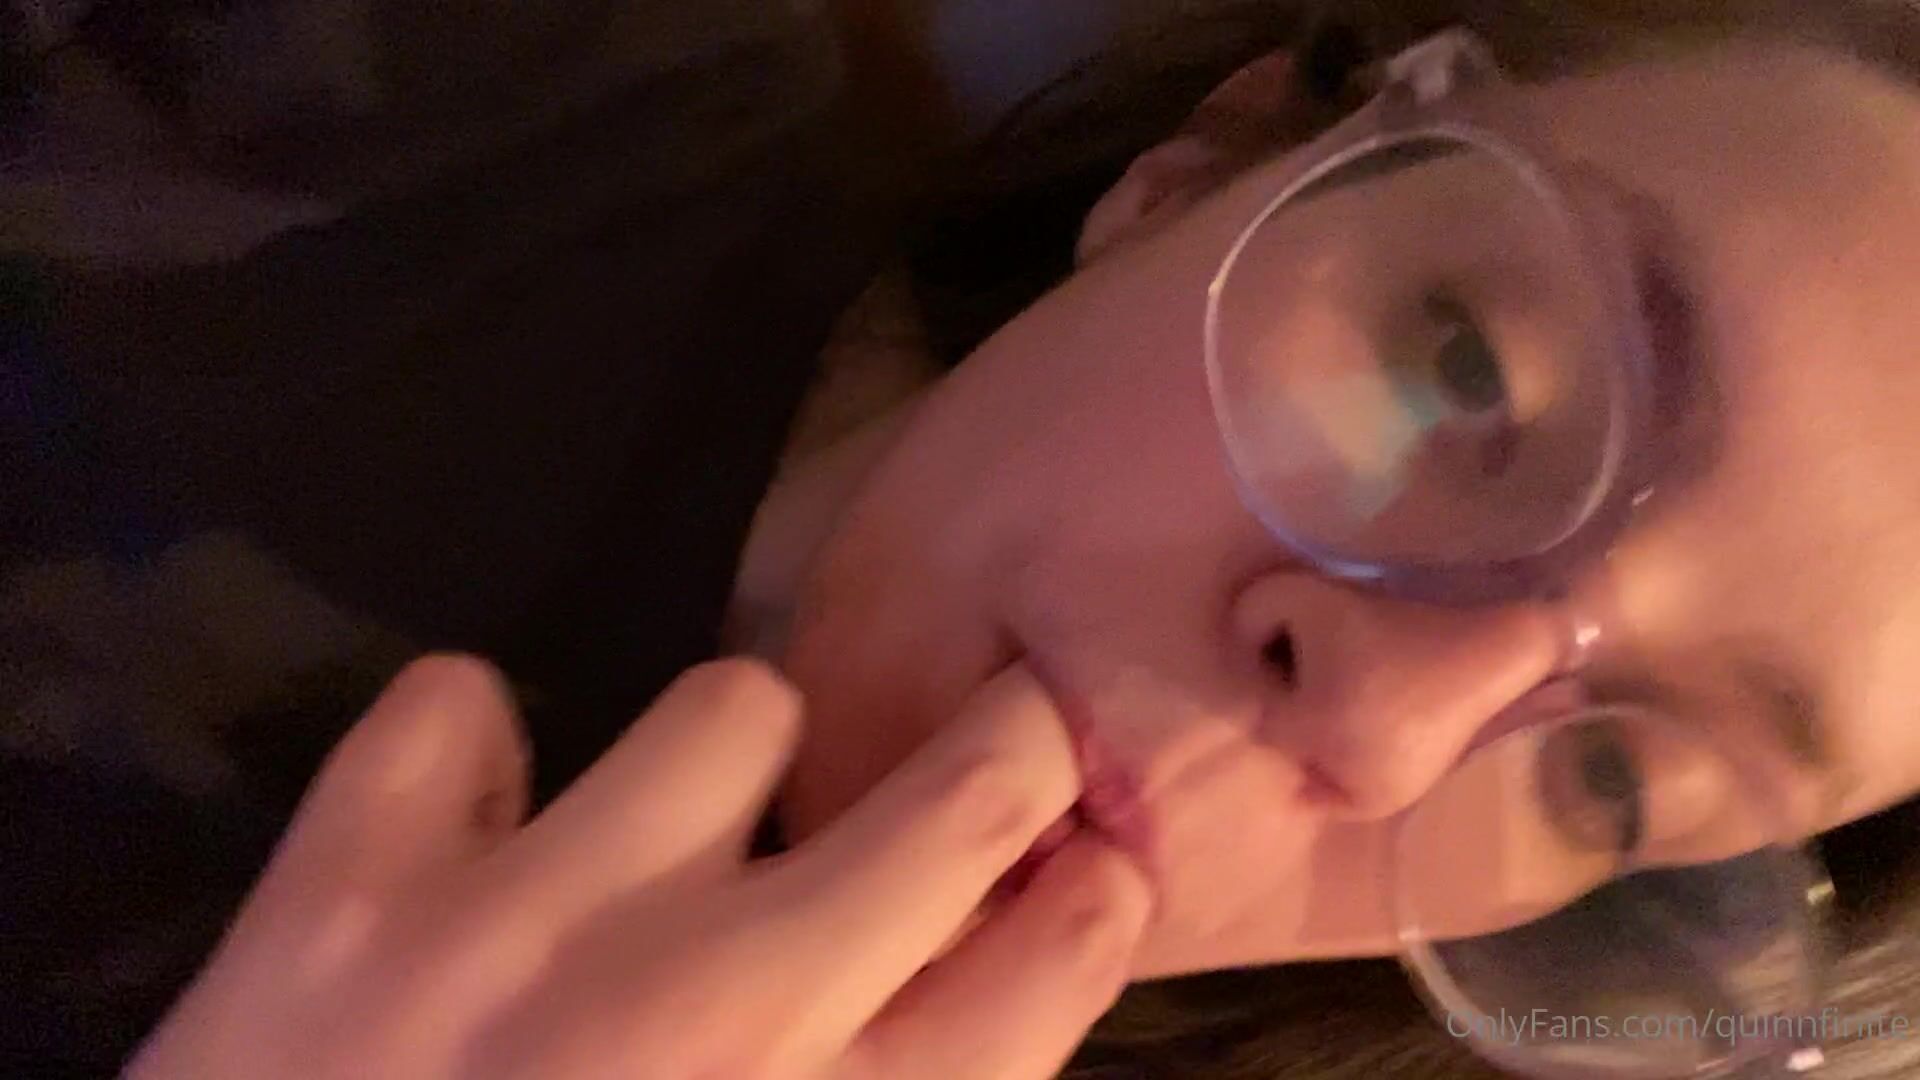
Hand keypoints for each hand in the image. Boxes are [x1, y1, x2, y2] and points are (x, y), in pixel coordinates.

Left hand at [128, 655, 1150, 1078]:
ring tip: (663, 864)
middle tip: (953, 780)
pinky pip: (454, 706)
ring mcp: (529, 938)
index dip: (1086, 889)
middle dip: (1002, 760)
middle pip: (969, 792)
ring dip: (722, 781)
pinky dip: (466, 767)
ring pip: (734, 708)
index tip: (1070, 862)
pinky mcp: (345, 894)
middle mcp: (722, 1019)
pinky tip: (467, 853)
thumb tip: (1015, 954)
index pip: (1061, 950)